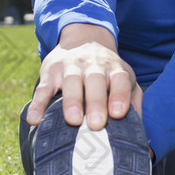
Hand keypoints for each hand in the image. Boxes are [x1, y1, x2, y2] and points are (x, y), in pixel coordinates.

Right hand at [28, 24, 144, 174]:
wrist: (84, 38)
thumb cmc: (107, 71)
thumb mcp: (124, 79)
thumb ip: (133, 102)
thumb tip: (140, 136)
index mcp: (114, 69)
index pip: (120, 79)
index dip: (120, 95)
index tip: (119, 113)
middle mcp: (93, 66)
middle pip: (95, 81)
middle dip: (96, 102)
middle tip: (96, 124)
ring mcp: (70, 67)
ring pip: (70, 82)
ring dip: (71, 101)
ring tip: (72, 120)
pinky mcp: (50, 72)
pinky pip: (43, 88)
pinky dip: (38, 104)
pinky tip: (34, 119)